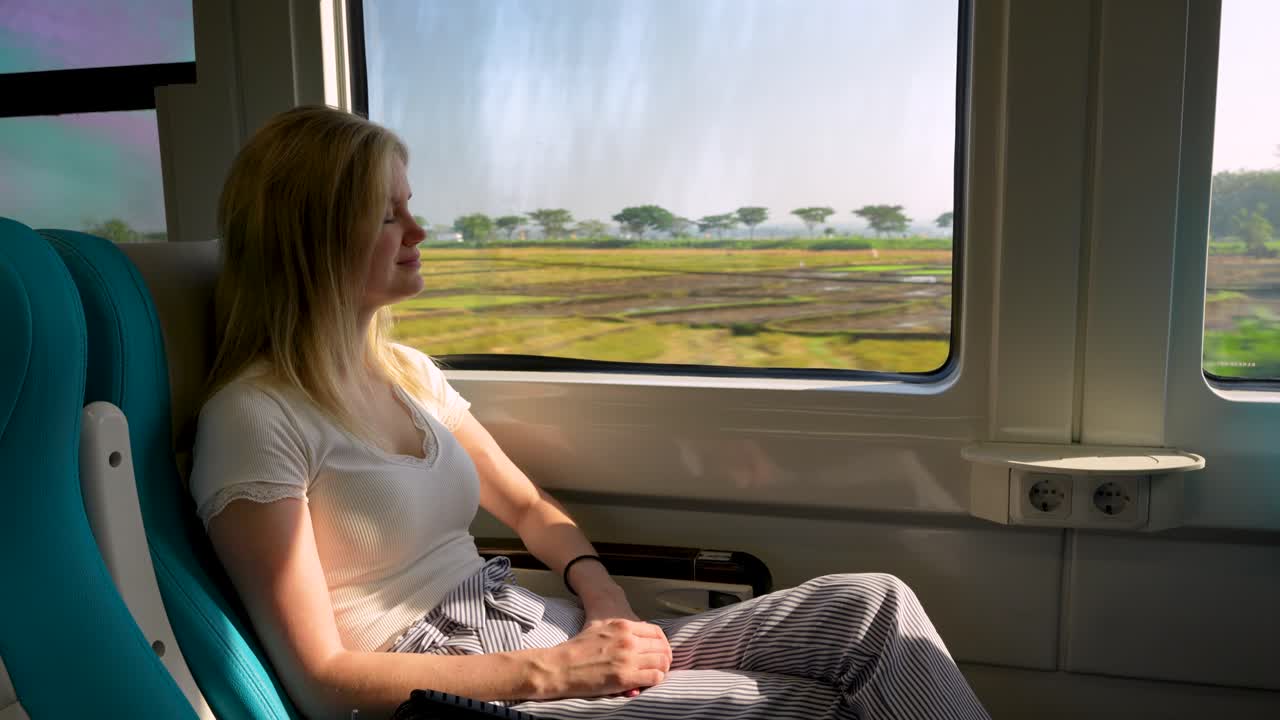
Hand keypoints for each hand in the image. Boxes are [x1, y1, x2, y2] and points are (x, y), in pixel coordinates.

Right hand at [531, 618, 671, 699]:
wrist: (560, 666)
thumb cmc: (577, 648)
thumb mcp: (600, 628)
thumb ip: (620, 632)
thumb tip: (636, 641)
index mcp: (623, 625)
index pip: (656, 632)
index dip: (662, 643)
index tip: (660, 650)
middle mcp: (628, 640)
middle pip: (661, 647)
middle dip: (664, 656)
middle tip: (661, 664)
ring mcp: (628, 658)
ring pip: (661, 662)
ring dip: (662, 669)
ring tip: (656, 674)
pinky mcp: (625, 678)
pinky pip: (654, 678)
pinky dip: (655, 680)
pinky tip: (648, 682)